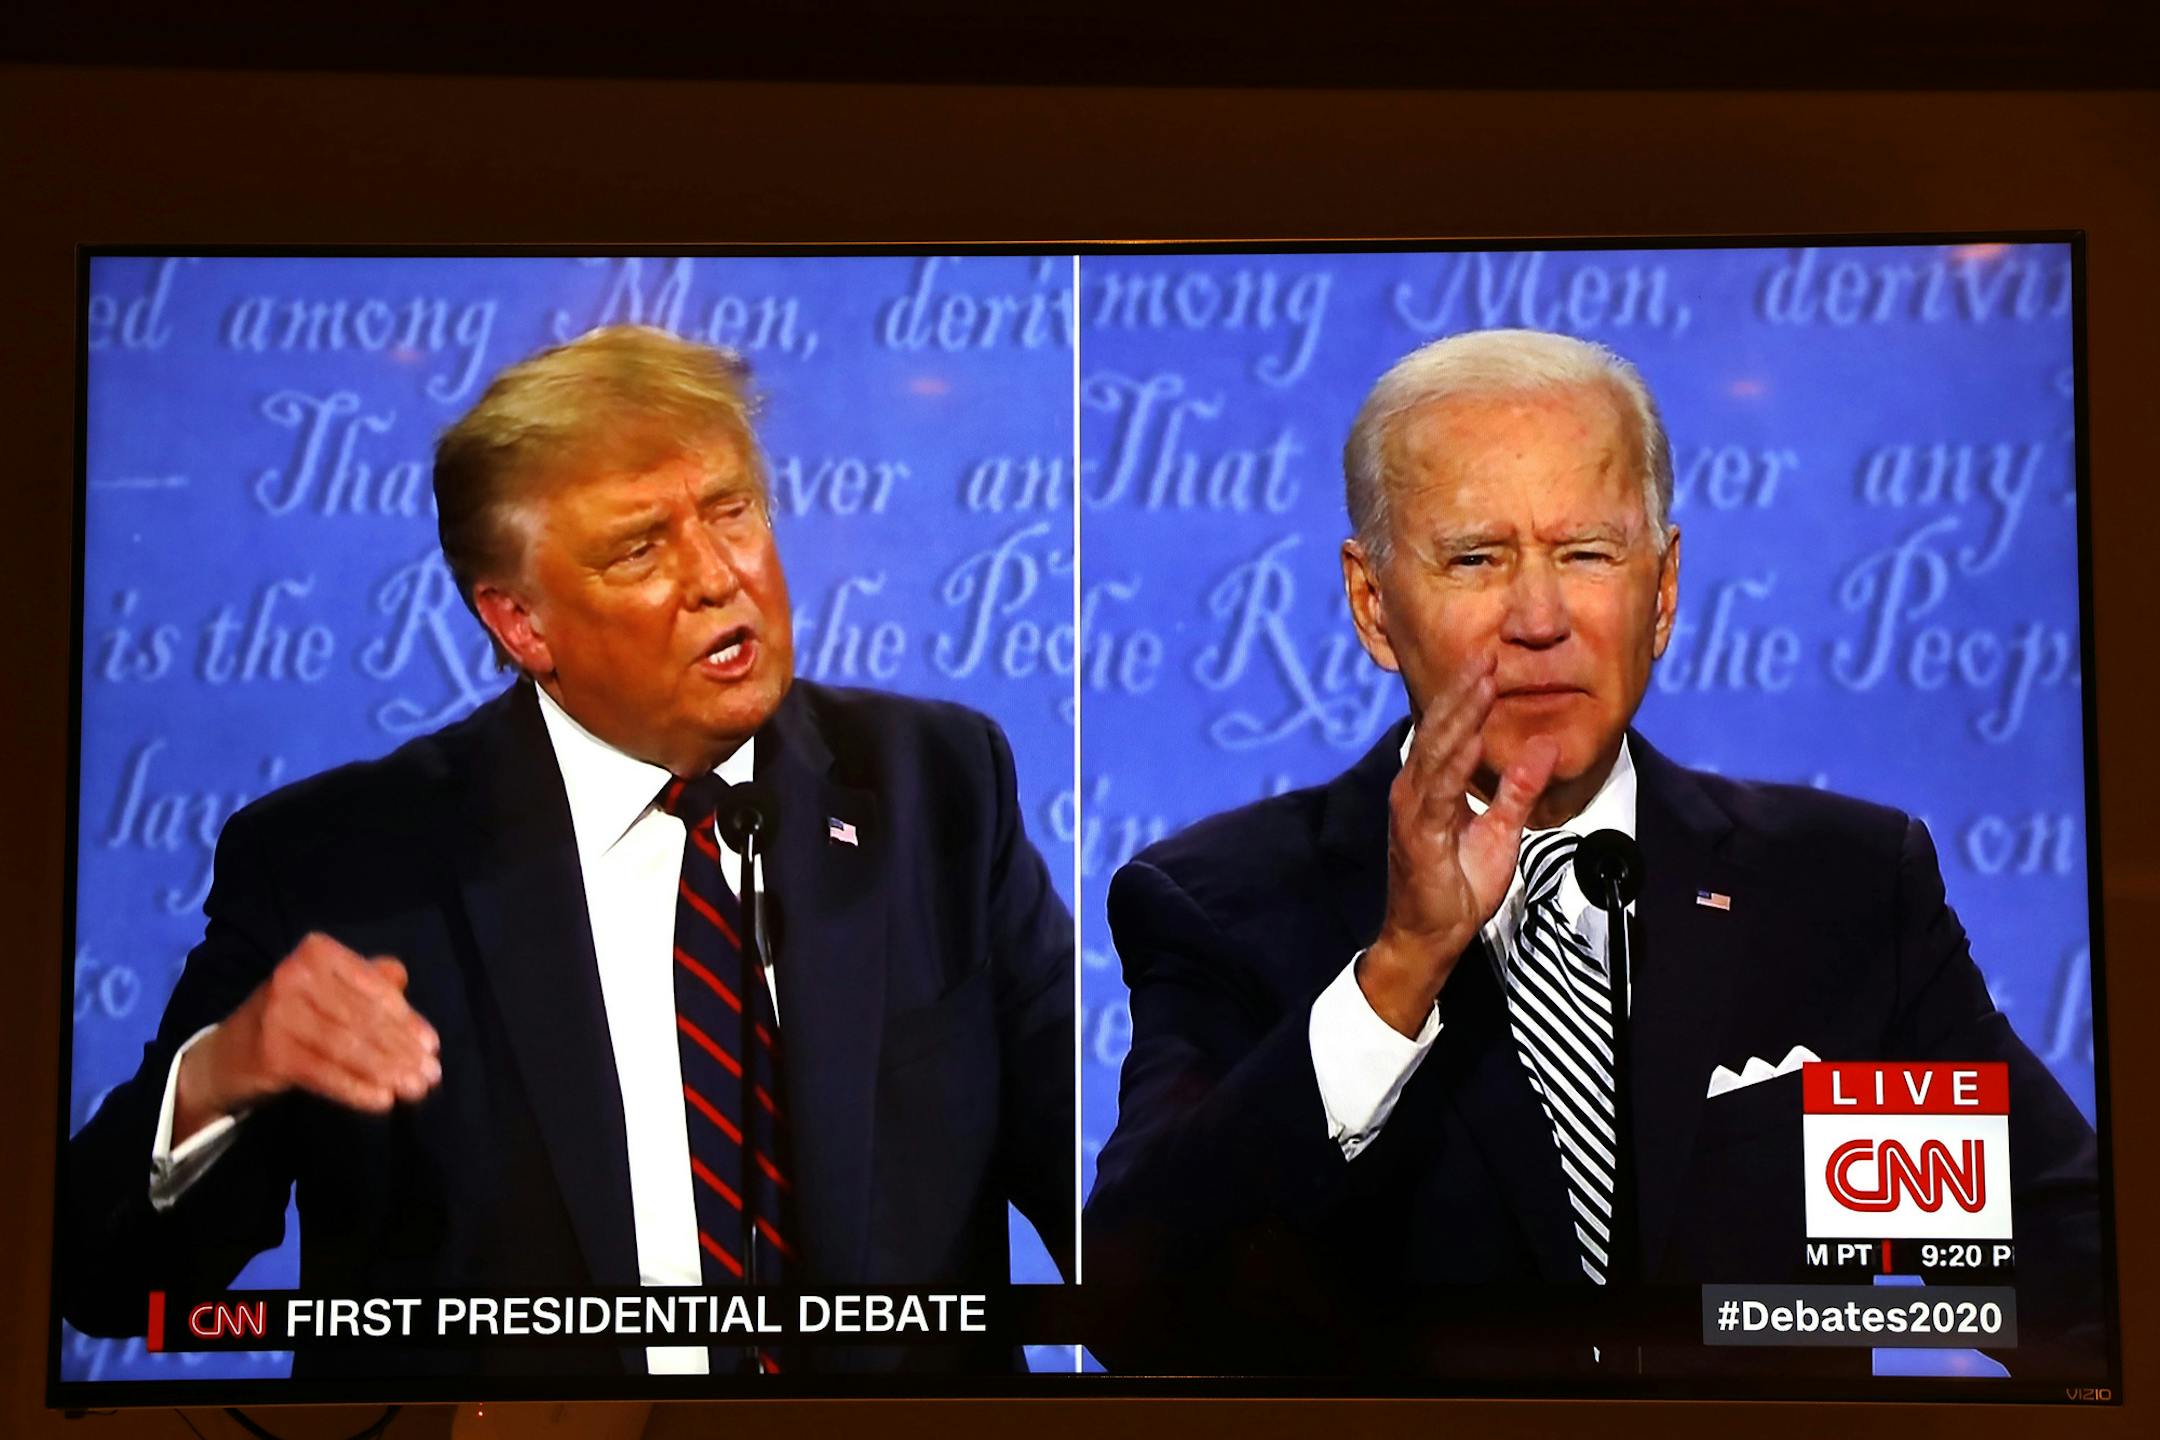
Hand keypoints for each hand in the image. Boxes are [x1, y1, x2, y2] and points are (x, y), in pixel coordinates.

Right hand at [173, 933, 441, 1143]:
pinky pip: (326, 1073)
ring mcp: (279, 1013)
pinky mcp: (271, 1052)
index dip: (406, 1019)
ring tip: (415, 1090)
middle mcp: (295, 975)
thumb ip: (371, 983)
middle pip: (363, 1019)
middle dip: (402, 1050)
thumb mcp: (331, 990)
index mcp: (317, 952)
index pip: (373, 988)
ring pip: (348, 1046)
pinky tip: (383, 1102)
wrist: (226, 1055)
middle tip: (431, 1076)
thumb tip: (406, 989)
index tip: (432, 1046)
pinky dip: (357, 1089)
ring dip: (387, 1071)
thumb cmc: (293, 1017)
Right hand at [1357, 658, 1557, 1036]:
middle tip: (1486, 654)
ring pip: (1437, 751)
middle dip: (1464, 691)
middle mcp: (1415, 789)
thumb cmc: (1456, 888)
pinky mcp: (1416, 833)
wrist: (1429, 938)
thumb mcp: (1501, 832)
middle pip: (1440, 730)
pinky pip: (1438, 790)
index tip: (1491, 662)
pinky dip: (1454, 761)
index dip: (1470, 696)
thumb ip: (1519, 790)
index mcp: (1433, 786)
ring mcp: (1413, 809)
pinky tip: (1469, 736)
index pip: (1451, 731)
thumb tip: (1546, 747)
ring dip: (1460, 714)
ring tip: (1481, 681)